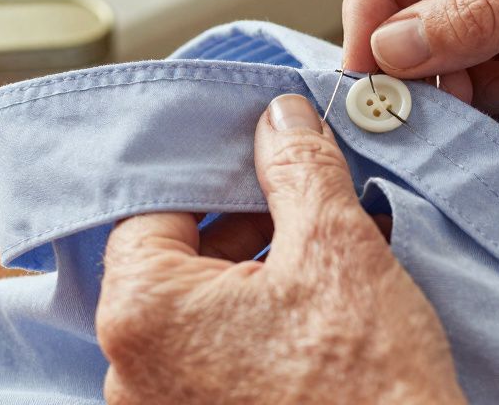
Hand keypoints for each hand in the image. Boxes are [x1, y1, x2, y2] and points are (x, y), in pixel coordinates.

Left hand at [96, 94, 465, 404]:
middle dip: (244, 231)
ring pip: (199, 320)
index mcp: (142, 313)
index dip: (215, 180)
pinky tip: (318, 323)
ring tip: (327, 269)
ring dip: (256, 284)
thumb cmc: (368, 385)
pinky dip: (256, 338)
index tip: (266, 170)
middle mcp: (130, 376)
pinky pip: (214, 369)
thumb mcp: (337, 246)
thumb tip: (278, 120)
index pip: (152, 211)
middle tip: (306, 216)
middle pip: (175, 267)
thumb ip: (296, 168)